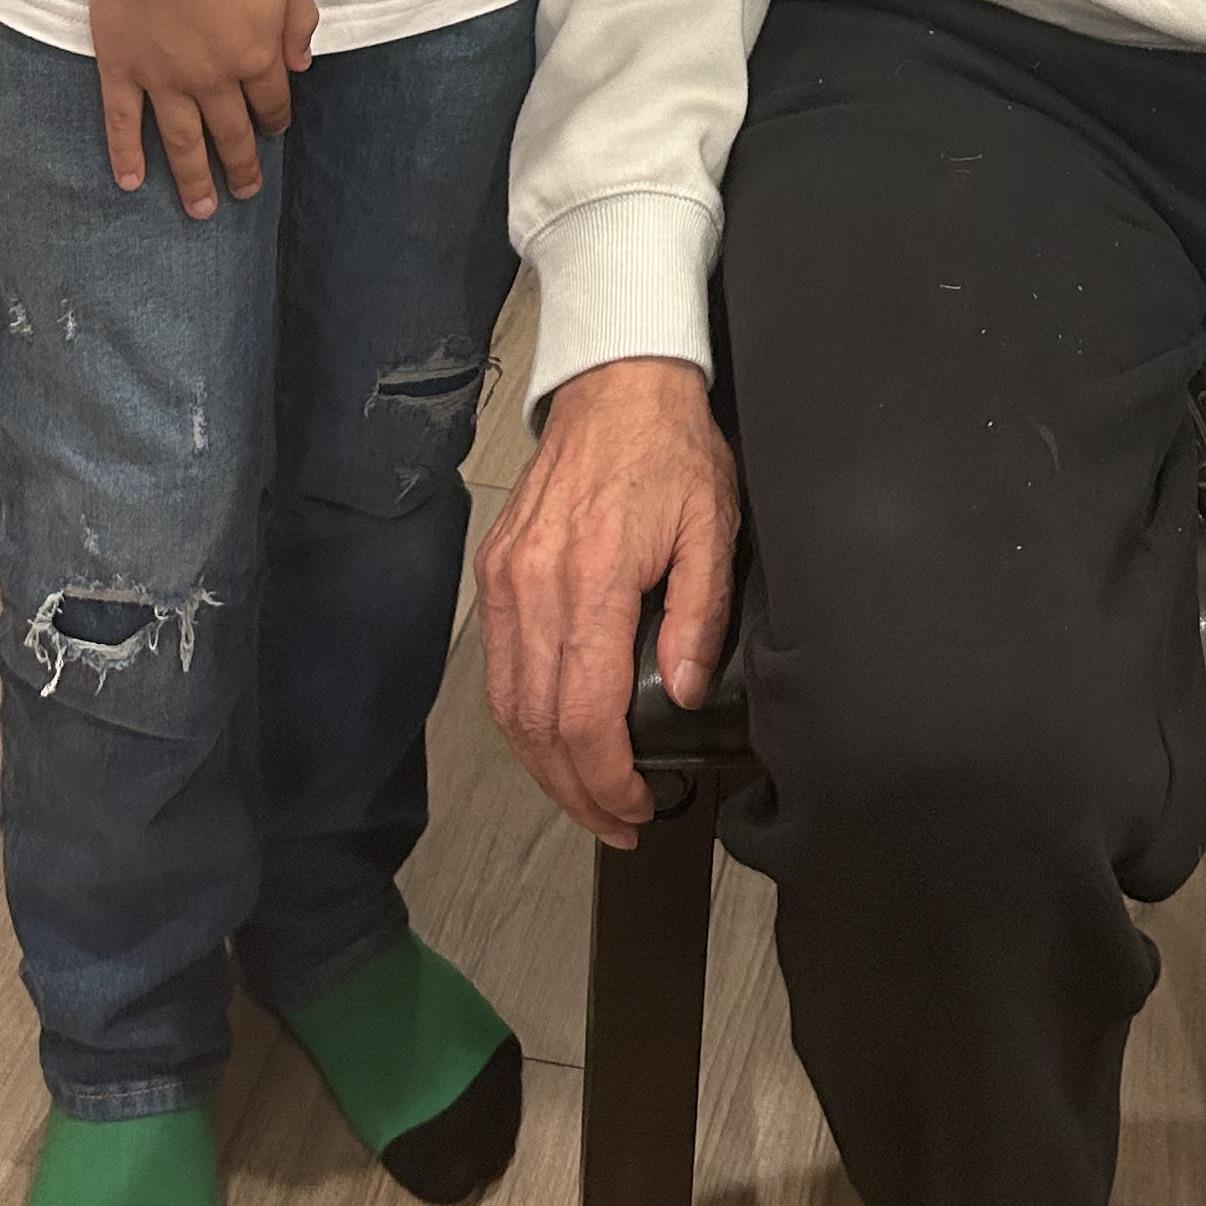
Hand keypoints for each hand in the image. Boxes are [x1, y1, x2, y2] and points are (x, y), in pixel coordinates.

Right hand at [88, 0, 318, 217]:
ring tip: (200, 210)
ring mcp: (164, 78)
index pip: (271, 101)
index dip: (275, 120)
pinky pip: (122, 121)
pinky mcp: (122, 68)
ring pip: (181, 141)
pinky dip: (125, 154)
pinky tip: (131, 182)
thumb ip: (299, 23)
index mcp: (256, 54)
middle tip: (245, 193)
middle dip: (241, 167)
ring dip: (193, 179)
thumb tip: (303, 66)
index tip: (273, 133)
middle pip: (230, 133)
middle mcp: (212, 78)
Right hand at [479, 358, 736, 851]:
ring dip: (543, 765)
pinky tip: (555, 736)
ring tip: (588, 795)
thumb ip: (699, 614)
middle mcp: (533, 583)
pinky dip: (522, 717)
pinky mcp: (493, 571)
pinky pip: (498, 666)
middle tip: (617, 822)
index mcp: (592, 575)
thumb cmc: (669, 447)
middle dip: (574, 791)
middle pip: (536, 726)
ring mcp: (504, 578)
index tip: (637, 806)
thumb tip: (684, 691)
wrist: (617, 383)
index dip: (606, 779)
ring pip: (506, 705)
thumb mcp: (712, 524)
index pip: (583, 714)